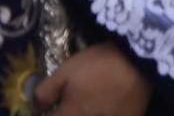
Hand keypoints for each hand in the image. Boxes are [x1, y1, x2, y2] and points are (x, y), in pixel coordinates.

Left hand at [34, 43, 151, 114]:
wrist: (139, 63)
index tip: (47, 109)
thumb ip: (46, 90)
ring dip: (84, 113)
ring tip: (87, 105)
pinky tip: (105, 106)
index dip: (45, 113)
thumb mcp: (68, 70)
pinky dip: (104, 113)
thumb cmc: (99, 64)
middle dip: (67, 114)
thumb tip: (34, 105)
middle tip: (69, 105)